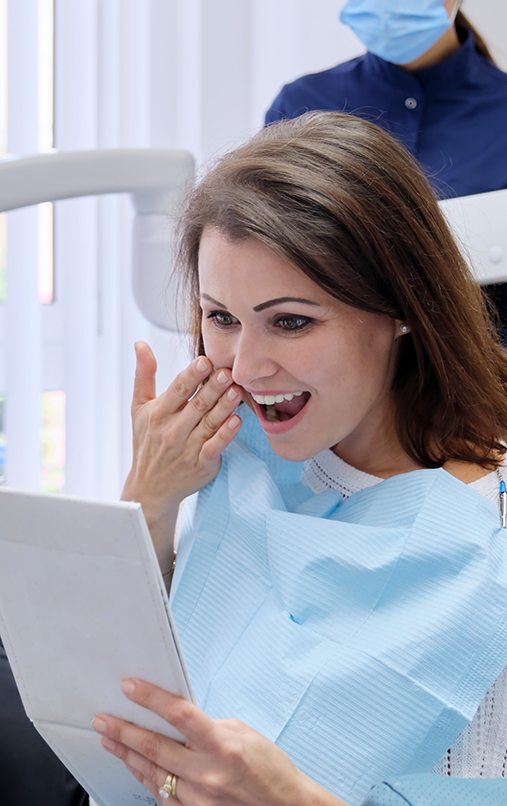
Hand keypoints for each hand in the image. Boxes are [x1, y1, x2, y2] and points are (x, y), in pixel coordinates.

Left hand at [92, 679, 345, 805]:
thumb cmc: (270, 770)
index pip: (179, 715)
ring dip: (127, 755)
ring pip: (151, 773)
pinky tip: (134, 766)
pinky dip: (145, 778)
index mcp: (223, 746)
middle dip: (124, 731)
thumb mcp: (244, 734)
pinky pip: (161, 795)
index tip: (130, 687)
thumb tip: (180, 720)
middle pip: (155, 747)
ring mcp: (198, 799)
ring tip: (109, 740)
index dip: (152, 698)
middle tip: (103, 719)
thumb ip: (209, 726)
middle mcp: (207, 774)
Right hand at [121, 342, 241, 570]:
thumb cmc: (147, 442)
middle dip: (212, 387)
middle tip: (228, 371)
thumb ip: (144, 375)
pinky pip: (215, 447)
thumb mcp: (140, 408)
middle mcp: (172, 430)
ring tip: (236, 390)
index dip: (192, 375)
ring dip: (224, 406)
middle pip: (196, 405)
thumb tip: (141, 344)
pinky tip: (237, 421)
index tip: (205, 360)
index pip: (177, 390)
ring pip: (209, 423)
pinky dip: (226, 434)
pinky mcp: (201, 464)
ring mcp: (187, 448)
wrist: (150, 488)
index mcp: (158, 413)